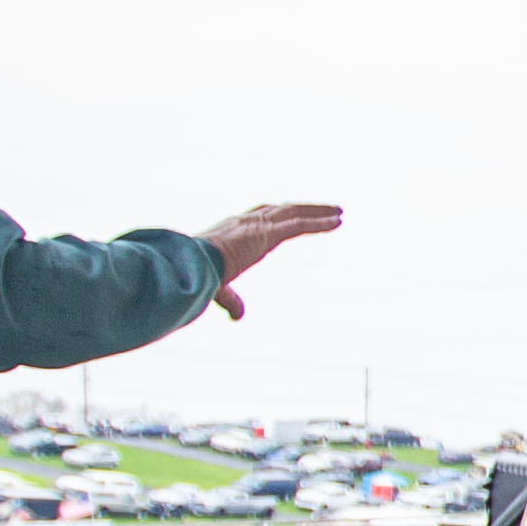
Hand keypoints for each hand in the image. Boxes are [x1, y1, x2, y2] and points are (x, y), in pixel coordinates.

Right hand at [196, 201, 342, 320]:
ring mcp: (256, 226)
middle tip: (325, 211)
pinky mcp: (265, 234)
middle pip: (281, 210)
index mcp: (233, 231)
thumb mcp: (219, 288)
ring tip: (338, 212)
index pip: (260, 219)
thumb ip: (231, 299)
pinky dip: (319, 223)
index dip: (278, 218)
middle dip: (303, 209)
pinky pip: (299, 225)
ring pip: (294, 213)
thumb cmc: (195, 275)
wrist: (188, 267)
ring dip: (318, 212)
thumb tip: (238, 316)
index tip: (293, 218)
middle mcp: (246, 223)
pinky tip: (337, 222)